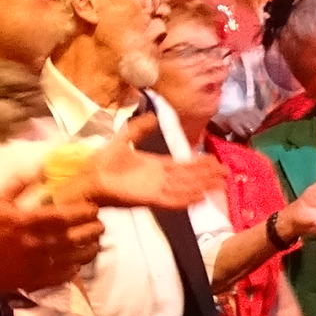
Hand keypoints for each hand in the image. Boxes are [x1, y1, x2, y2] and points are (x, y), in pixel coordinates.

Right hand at [0, 175, 103, 292]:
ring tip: (95, 243)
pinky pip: (60, 276)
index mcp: (28, 221)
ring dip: (88, 250)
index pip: (66, 216)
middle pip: (75, 238)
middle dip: (92, 231)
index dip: (84, 212)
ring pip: (72, 258)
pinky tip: (77, 263)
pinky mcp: (32, 280)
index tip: (93, 209)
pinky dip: (73, 269)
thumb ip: (20, 184)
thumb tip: (40, 169)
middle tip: (99, 225)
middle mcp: (36, 243)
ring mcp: (36, 264)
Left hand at [80, 115, 225, 210]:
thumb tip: (153, 115)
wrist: (88, 179)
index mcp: (155, 166)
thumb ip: (139, 129)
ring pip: (186, 187)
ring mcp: (156, 189)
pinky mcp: (149, 198)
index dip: (199, 164)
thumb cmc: (102, 163)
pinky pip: (172, 200)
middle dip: (207, 174)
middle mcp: (159, 178)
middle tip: (226, 172)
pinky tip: (200, 196)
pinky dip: (186, 198)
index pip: (183, 165)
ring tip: (220, 183)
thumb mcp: (123, 139)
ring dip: (203, 185)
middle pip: (189, 177)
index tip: (214, 161)